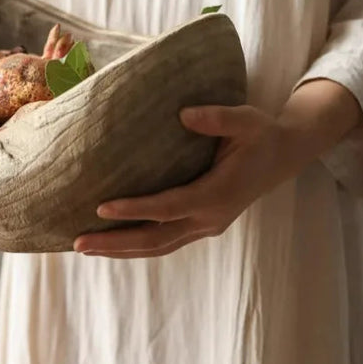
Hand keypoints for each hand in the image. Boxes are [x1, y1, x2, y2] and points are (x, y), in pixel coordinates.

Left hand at [75, 76, 362, 258]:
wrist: (285, 155)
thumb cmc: (261, 134)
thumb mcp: (245, 119)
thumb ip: (217, 118)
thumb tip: (183, 114)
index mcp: (219, 193)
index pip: (168, 207)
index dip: (135, 210)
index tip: (101, 208)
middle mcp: (210, 217)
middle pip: (156, 239)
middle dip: (115, 242)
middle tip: (77, 242)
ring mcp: (206, 225)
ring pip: (158, 247)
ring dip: (120, 249)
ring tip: (83, 247)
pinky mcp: (202, 225)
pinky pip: (165, 242)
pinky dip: (135, 245)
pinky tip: (111, 242)